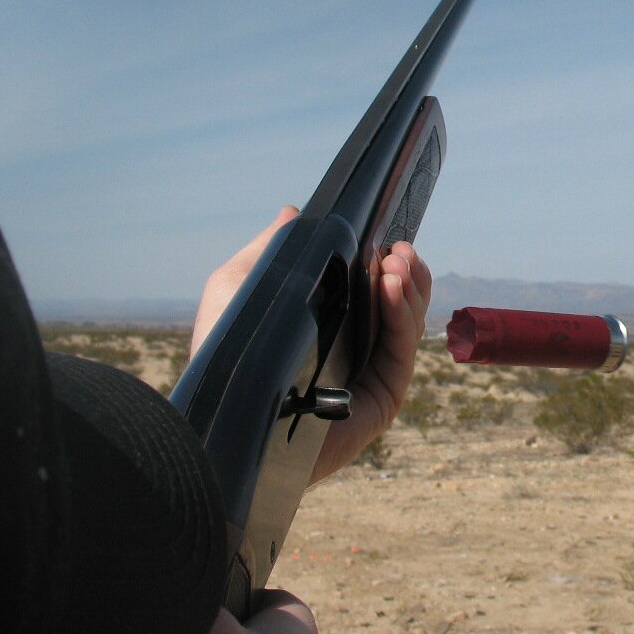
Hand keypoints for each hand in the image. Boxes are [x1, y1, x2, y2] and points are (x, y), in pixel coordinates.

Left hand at [190, 208, 431, 483]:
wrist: (226, 421)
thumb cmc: (223, 358)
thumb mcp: (236, 288)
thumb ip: (268, 250)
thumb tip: (292, 212)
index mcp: (331, 322)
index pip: (372, 286)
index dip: (386, 260)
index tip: (386, 237)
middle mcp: (358, 346)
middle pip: (401, 301)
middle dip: (405, 269)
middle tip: (397, 250)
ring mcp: (373, 372)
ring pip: (410, 321)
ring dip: (409, 286)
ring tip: (395, 262)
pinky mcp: (383, 397)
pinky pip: (403, 349)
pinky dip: (403, 313)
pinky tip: (391, 287)